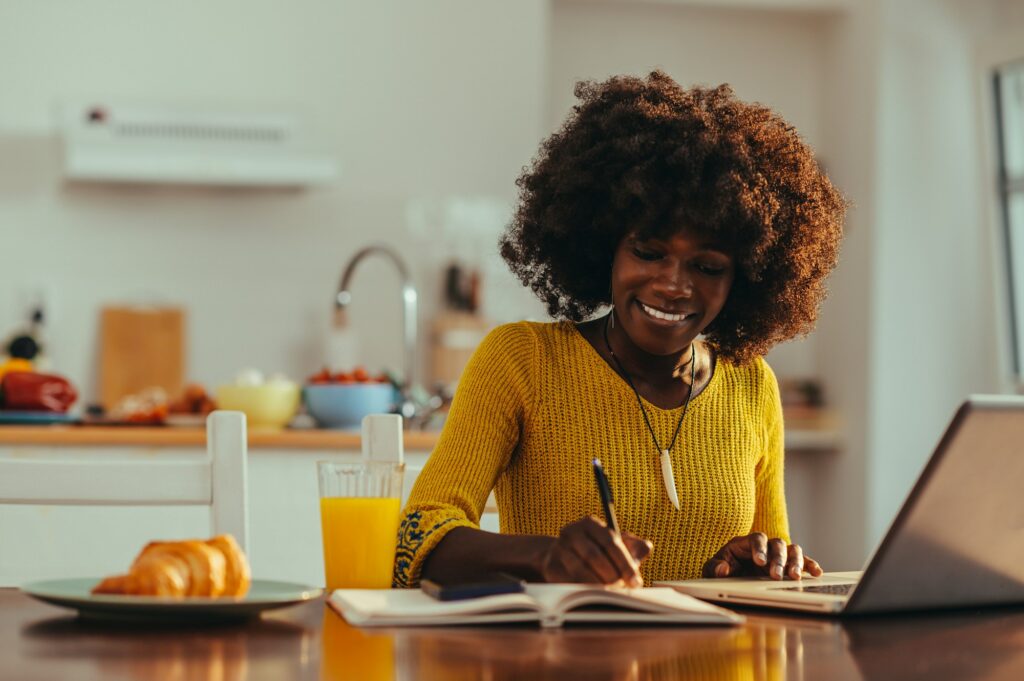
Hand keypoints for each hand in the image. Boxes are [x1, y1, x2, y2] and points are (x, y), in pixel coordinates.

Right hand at [540, 516, 652, 586]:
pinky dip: (584, 591)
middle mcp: (571, 532)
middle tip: (621, 589)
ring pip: (580, 571)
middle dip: (612, 576)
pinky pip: (568, 582)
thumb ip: (634, 547)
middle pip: (594, 556)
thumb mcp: (617, 546)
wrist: (564, 557)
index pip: (610, 541)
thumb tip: (645, 547)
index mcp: (590, 523)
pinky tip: (593, 596)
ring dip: (598, 586)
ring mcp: (558, 549)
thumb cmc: (597, 552)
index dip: (624, 563)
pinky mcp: (550, 567)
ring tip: (610, 594)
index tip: (635, 581)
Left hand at [702, 532, 822, 580]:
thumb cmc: (722, 569)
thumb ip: (715, 568)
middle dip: (777, 560)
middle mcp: (765, 546)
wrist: (730, 577)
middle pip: (777, 544)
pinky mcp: (787, 565)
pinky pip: (802, 561)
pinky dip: (810, 565)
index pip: (756, 538)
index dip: (760, 548)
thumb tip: (723, 569)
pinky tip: (815, 573)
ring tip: (795, 577)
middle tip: (775, 576)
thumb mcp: (711, 569)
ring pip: (792, 550)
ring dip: (795, 562)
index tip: (760, 561)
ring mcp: (778, 555)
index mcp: (746, 543)